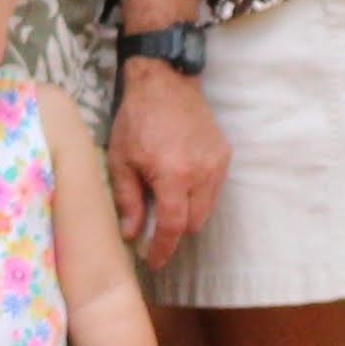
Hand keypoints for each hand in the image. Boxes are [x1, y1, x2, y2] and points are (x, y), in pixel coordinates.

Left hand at [103, 58, 229, 268]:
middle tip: (153, 231)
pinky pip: (213, 189)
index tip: (154, 261)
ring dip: (187, 213)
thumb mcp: (120, 159)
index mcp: (174, 175)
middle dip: (174, 231)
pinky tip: (179, 184)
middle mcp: (202, 173)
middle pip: (194, 222)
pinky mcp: (224, 156)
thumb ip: (128, 199)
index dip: (163, 248)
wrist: (165, 84)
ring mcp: (217, 164)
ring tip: (165, 203)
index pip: (173, 226)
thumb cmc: (136, 120)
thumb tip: (130, 233)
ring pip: (207, 208)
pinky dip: (197, 194)